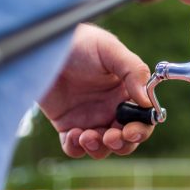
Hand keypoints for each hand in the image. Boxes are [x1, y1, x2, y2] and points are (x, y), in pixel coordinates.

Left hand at [39, 24, 153, 158]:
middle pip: (126, 140)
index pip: (143, 119)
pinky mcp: (66, 125)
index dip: (141, 129)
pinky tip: (73, 134)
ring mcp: (89, 118)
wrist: (42, 46)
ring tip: (86, 135)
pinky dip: (76, 147)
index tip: (131, 131)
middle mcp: (111, 108)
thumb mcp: (109, 49)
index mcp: (126, 92)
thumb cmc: (80, 42)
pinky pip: (74, 148)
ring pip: (102, 148)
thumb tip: (146, 101)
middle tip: (111, 137)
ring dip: (99, 147)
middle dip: (122, 143)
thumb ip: (133, 71)